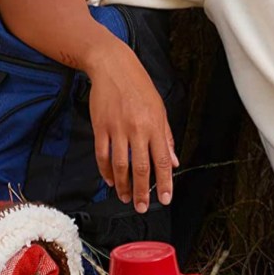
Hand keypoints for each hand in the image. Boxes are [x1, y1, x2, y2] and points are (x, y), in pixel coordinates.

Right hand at [86, 41, 178, 212]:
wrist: (114, 67)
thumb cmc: (140, 88)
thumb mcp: (160, 110)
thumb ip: (166, 138)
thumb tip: (173, 163)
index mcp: (155, 126)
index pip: (162, 161)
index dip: (164, 182)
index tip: (165, 199)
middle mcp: (137, 129)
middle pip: (141, 168)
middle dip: (143, 191)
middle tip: (143, 207)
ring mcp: (117, 129)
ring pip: (119, 165)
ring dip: (123, 185)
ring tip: (127, 198)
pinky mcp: (100, 127)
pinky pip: (102, 155)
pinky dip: (106, 171)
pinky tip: (110, 181)